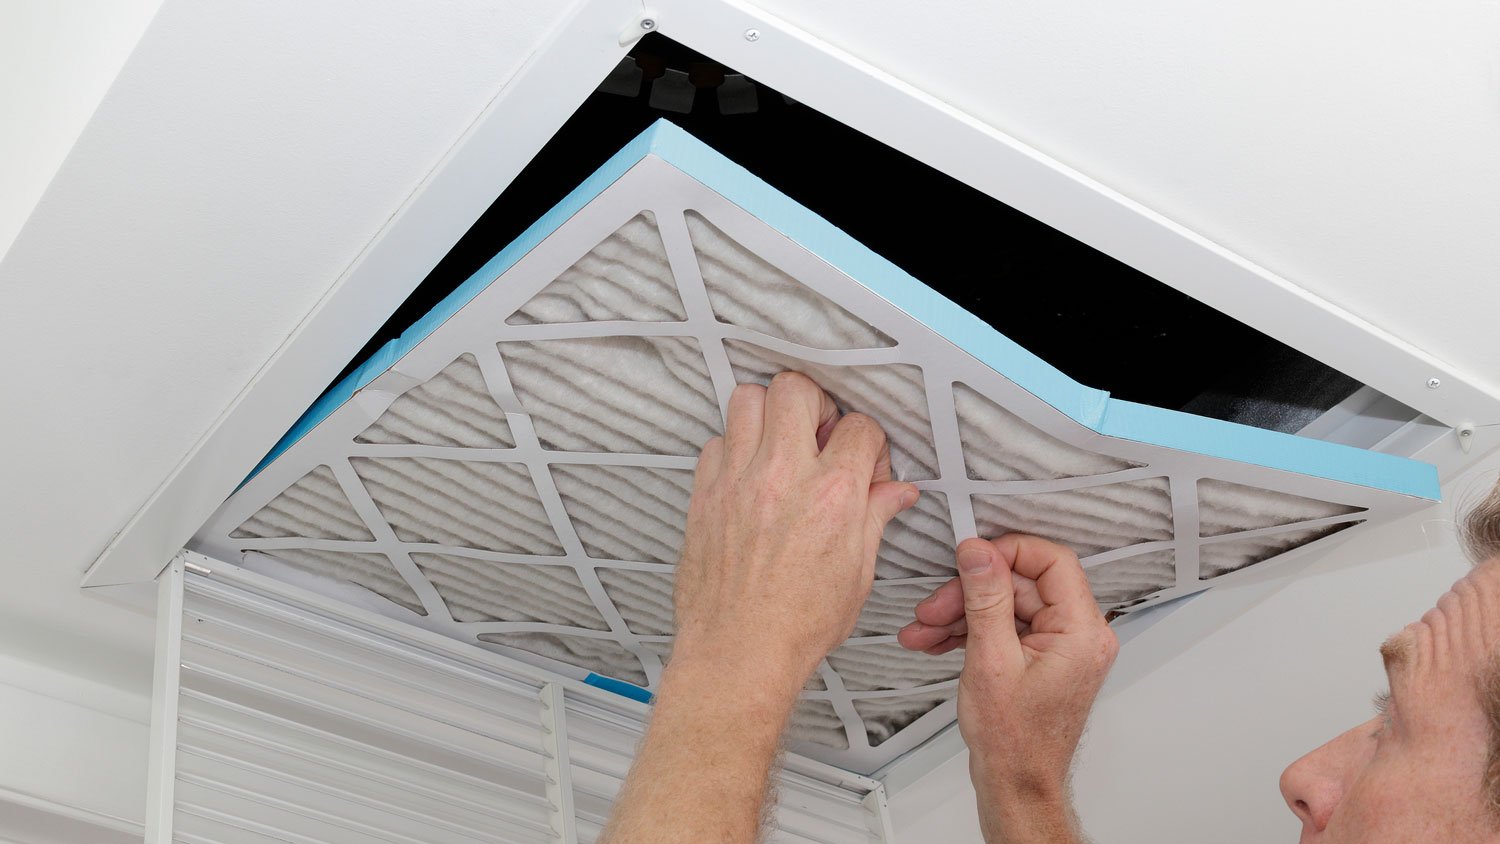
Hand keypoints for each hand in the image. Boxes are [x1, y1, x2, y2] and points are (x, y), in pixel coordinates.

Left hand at [672, 373, 918, 693]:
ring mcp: (739, 480)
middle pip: (796, 389)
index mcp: (833, 495)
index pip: (860, 426)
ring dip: (767, 414)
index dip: (867, 442)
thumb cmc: (797, 624)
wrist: (738, 652)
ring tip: (778, 446)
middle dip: (814, 404)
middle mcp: (784, 475)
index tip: (862, 463)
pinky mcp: (705, 493)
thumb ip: (875, 517)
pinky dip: (733, 448)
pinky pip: (716, 441)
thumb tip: (896, 492)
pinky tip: (747, 476)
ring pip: (747, 398)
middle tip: (817, 436)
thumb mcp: (857, 573)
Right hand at [898, 535, 1117, 842]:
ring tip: (923, 630)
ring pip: (1006, 606)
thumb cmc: (1014, 740)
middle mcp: (1078, 634)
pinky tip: (936, 640)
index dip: (1007, 552)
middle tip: (932, 608)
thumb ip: (985, 598)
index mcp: (1081, 631)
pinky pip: (1005, 627)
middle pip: (1020, 585)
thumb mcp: (990, 659)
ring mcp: (1060, 646)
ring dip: (960, 614)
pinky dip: (970, 631)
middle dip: (968, 594)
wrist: (1015, 784)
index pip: (1052, 561)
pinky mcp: (1040, 656)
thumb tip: (978, 552)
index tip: (970, 557)